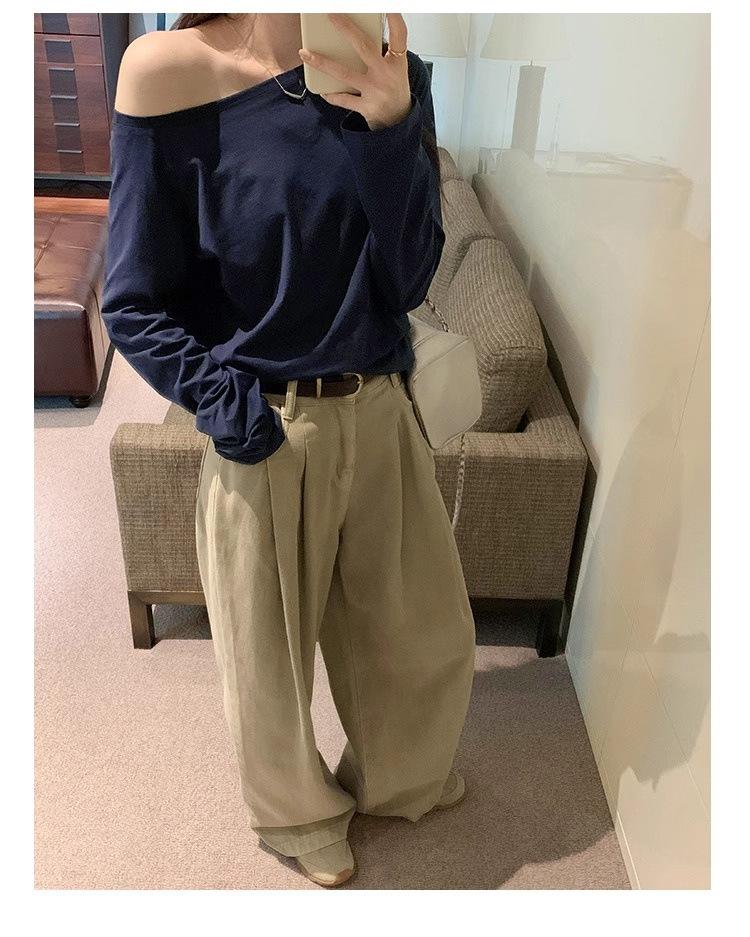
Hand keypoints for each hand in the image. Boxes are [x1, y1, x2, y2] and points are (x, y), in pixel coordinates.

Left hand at [298, 13, 411, 130]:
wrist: (399, 119)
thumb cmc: (393, 87)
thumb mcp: (396, 67)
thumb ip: (381, 50)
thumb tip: (354, 32)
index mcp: (397, 61)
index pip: (399, 34)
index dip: (394, 18)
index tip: (388, 6)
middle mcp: (386, 74)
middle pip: (364, 47)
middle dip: (346, 30)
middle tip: (331, 16)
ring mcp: (375, 91)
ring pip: (345, 74)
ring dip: (323, 63)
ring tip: (305, 53)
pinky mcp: (366, 108)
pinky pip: (343, 99)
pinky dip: (331, 95)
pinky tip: (322, 90)